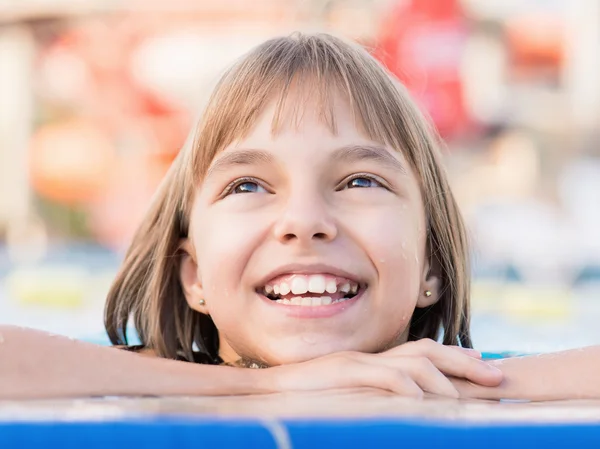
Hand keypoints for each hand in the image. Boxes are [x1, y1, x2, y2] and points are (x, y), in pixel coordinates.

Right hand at [267, 339, 502, 397]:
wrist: (272, 387)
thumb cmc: (309, 396)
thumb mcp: (350, 395)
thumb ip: (377, 395)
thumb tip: (409, 406)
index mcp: (377, 360)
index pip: (423, 351)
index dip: (457, 356)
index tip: (484, 364)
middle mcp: (373, 357)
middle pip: (427, 351)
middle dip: (465, 363)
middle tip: (497, 378)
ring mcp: (360, 363)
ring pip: (412, 362)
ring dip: (444, 380)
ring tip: (466, 400)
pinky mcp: (345, 372)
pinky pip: (383, 377)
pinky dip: (407, 388)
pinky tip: (424, 402)